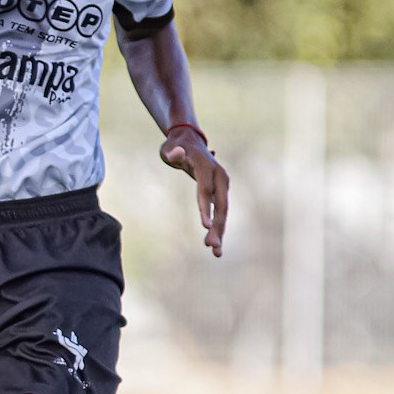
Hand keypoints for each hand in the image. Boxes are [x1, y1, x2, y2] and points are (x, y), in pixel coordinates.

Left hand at [161, 127, 228, 256]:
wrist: (190, 141)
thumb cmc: (177, 146)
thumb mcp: (170, 148)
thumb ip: (174, 153)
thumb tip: (175, 154)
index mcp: (207, 168)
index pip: (205, 190)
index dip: (205, 207)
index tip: (205, 225)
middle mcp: (220, 178)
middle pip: (220, 205)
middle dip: (217, 226)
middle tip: (211, 246)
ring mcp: (222, 187)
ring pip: (222, 212)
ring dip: (220, 232)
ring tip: (216, 253)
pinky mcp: (219, 194)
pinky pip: (220, 213)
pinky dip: (218, 228)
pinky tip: (216, 246)